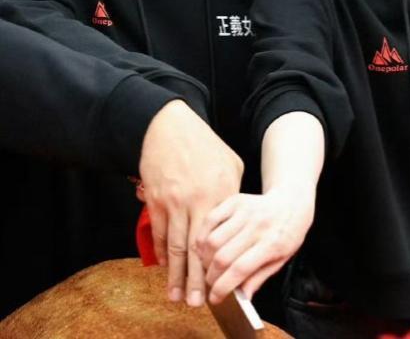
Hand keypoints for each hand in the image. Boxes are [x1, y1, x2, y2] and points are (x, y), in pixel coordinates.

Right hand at [139, 100, 243, 306]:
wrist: (168, 126)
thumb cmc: (203, 144)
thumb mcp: (230, 163)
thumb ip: (232, 193)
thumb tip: (234, 218)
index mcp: (220, 192)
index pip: (221, 236)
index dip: (219, 262)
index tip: (221, 280)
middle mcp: (196, 201)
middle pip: (196, 249)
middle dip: (195, 279)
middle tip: (195, 303)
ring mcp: (173, 202)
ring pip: (174, 246)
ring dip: (175, 274)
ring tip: (176, 295)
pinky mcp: (155, 200)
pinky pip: (159, 232)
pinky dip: (161, 252)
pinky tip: (164, 267)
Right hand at [195, 186, 314, 303]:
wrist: (291, 201)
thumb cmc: (286, 233)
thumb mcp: (281, 259)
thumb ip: (259, 278)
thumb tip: (242, 299)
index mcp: (272, 243)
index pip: (241, 269)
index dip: (223, 287)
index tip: (214, 298)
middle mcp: (258, 225)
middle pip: (223, 256)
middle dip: (211, 276)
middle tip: (211, 283)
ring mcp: (246, 211)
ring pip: (212, 240)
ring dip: (204, 258)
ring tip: (208, 265)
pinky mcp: (235, 200)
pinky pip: (210, 220)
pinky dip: (202, 236)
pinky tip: (206, 246)